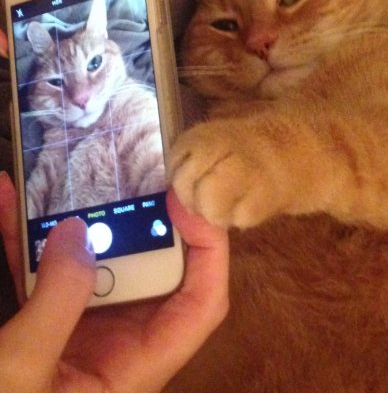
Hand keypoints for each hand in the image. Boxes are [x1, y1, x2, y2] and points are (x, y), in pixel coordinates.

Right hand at [0, 172, 228, 392]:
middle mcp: (121, 339)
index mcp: (138, 364)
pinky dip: (26, 235)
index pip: (202, 301)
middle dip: (145, 219)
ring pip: (98, 260)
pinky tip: (9, 197)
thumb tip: (76, 234)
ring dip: (82, 218)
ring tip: (75, 172)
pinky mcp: (46, 316)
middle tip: (133, 172)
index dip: (210, 248)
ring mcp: (83, 324)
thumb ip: (55, 306)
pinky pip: (44, 268)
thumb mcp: (25, 376)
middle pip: (153, 269)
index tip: (187, 200)